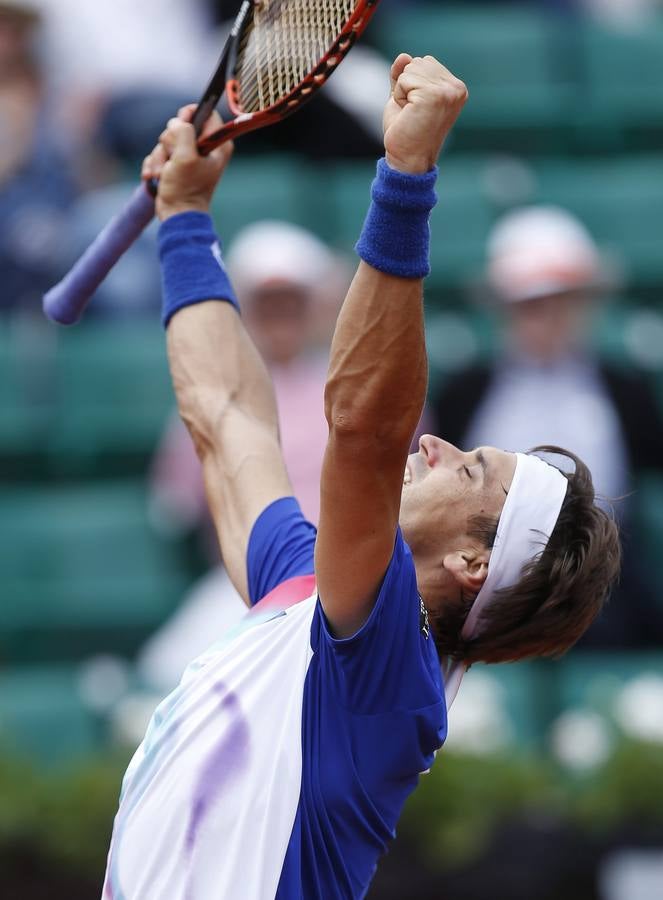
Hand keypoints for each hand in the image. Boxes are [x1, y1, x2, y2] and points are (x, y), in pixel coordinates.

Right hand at [142, 105, 232, 220]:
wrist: (177, 215)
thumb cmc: (185, 189)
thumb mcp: (185, 157)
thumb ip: (183, 133)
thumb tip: (179, 122)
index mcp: (217, 144)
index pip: (206, 113)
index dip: (190, 115)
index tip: (181, 123)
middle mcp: (205, 148)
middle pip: (180, 126)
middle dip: (169, 143)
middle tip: (173, 159)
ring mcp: (189, 157)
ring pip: (166, 141)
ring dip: (160, 157)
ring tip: (163, 174)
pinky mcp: (175, 165)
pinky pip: (159, 154)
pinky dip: (154, 165)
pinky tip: (156, 178)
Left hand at [383, 54, 467, 174]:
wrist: (407, 159)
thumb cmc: (407, 132)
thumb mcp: (404, 98)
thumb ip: (405, 76)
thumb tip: (403, 56)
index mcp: (456, 88)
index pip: (425, 62)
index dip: (412, 84)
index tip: (418, 109)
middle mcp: (456, 88)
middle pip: (418, 61)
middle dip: (407, 85)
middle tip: (413, 112)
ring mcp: (447, 91)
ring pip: (410, 68)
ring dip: (402, 92)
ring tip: (411, 114)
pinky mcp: (434, 95)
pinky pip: (404, 79)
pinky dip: (399, 96)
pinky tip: (408, 114)